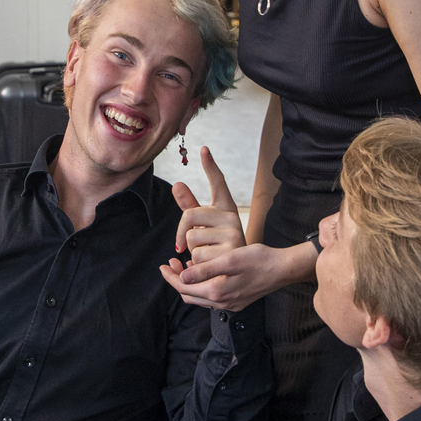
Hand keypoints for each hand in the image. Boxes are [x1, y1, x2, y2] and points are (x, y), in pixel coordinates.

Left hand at [160, 241, 305, 311]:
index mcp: (217, 292)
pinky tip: (202, 272)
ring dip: (189, 283)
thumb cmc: (258, 259)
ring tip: (182, 266)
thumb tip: (183, 276)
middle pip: (190, 295)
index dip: (171, 277)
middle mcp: (222, 303)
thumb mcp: (229, 260)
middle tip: (170, 264)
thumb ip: (205, 270)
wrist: (283, 269)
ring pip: (200, 297)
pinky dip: (202, 286)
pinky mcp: (237, 302)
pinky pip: (212, 297)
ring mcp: (230, 304)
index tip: (163, 265)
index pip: (185, 288)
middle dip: (177, 280)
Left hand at [171, 146, 244, 265]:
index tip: (204, 148)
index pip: (218, 182)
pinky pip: (197, 256)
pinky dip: (197, 265)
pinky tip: (211, 265)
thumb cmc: (220, 244)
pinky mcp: (230, 253)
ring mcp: (233, 234)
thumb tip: (176, 184)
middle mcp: (232, 217)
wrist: (244, 272)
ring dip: (192, 252)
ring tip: (209, 254)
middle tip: (194, 244)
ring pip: (191, 239)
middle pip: (189, 217)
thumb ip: (190, 206)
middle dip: (184, 234)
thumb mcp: (207, 224)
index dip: (211, 165)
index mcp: (226, 208)